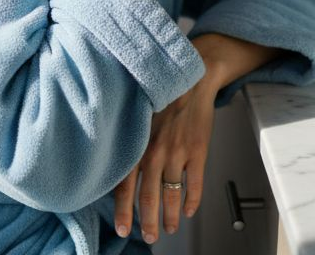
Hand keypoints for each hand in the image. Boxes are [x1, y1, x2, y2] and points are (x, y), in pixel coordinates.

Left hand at [112, 80, 217, 242]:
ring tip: (171, 228)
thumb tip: (117, 169)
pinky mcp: (198, 152)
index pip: (124, 187)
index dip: (123, 212)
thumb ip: (128, 143)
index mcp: (137, 145)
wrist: (192, 79)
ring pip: (172, 195)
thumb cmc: (161, 96)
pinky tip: (190, 210)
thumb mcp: (136, 117)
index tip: (123, 230)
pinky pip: (195, 184)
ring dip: (171, 216)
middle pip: (148, 198)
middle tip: (150, 236)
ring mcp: (178, 154)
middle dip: (148, 222)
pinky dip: (192, 201)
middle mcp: (155, 152)